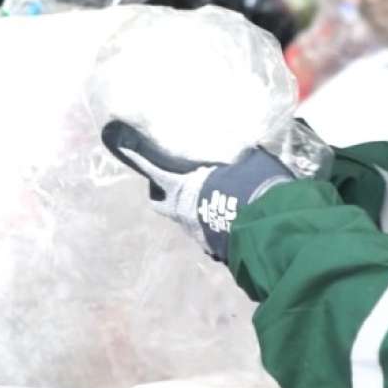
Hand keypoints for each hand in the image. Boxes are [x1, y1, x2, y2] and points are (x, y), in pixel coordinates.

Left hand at [101, 120, 294, 262]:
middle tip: (175, 178)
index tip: (116, 137)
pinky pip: (207, 230)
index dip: (133, 151)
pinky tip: (231, 214)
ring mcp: (196, 234)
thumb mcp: (248, 161)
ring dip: (192, 208)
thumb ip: (238, 156)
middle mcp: (181, 213)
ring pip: (185, 217)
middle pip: (159, 201)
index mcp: (182, 186)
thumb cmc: (253, 188)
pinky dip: (212, 221)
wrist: (271, 231)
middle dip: (161, 190)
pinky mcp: (214, 249)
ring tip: (213, 196)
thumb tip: (247, 149)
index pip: (149, 165)